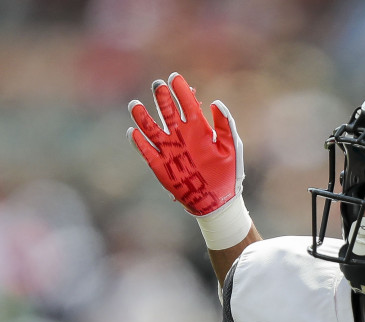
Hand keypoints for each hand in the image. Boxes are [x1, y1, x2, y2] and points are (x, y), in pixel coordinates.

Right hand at [128, 73, 250, 249]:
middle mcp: (182, 136)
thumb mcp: (231, 147)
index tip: (175, 78)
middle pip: (167, 111)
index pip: (187, 104)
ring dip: (142, 117)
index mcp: (198, 128)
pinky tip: (133, 132)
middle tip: (158, 86)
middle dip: (161, 98)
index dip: (181, 90)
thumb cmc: (228, 173)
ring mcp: (170, 150)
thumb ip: (225, 125)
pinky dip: (139, 142)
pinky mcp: (160, 165)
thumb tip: (215, 103)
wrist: (219, 201)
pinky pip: (147, 152)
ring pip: (152, 129)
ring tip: (135, 105)